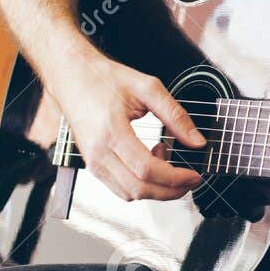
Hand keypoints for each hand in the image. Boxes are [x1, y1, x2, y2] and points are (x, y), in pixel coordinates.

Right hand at [53, 50, 204, 202]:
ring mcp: (92, 162)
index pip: (146, 169)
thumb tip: (197, 141)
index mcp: (111, 131)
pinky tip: (150, 163)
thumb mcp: (147, 88)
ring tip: (165, 158)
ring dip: (156, 188)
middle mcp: (98, 152)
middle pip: (139, 189)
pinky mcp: (92, 165)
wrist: (72, 76)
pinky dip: (141, 185)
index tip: (194, 175)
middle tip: (190, 179)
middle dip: (171, 190)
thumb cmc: (104, 79)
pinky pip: (120, 188)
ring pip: (130, 194)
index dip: (175, 178)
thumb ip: (176, 115)